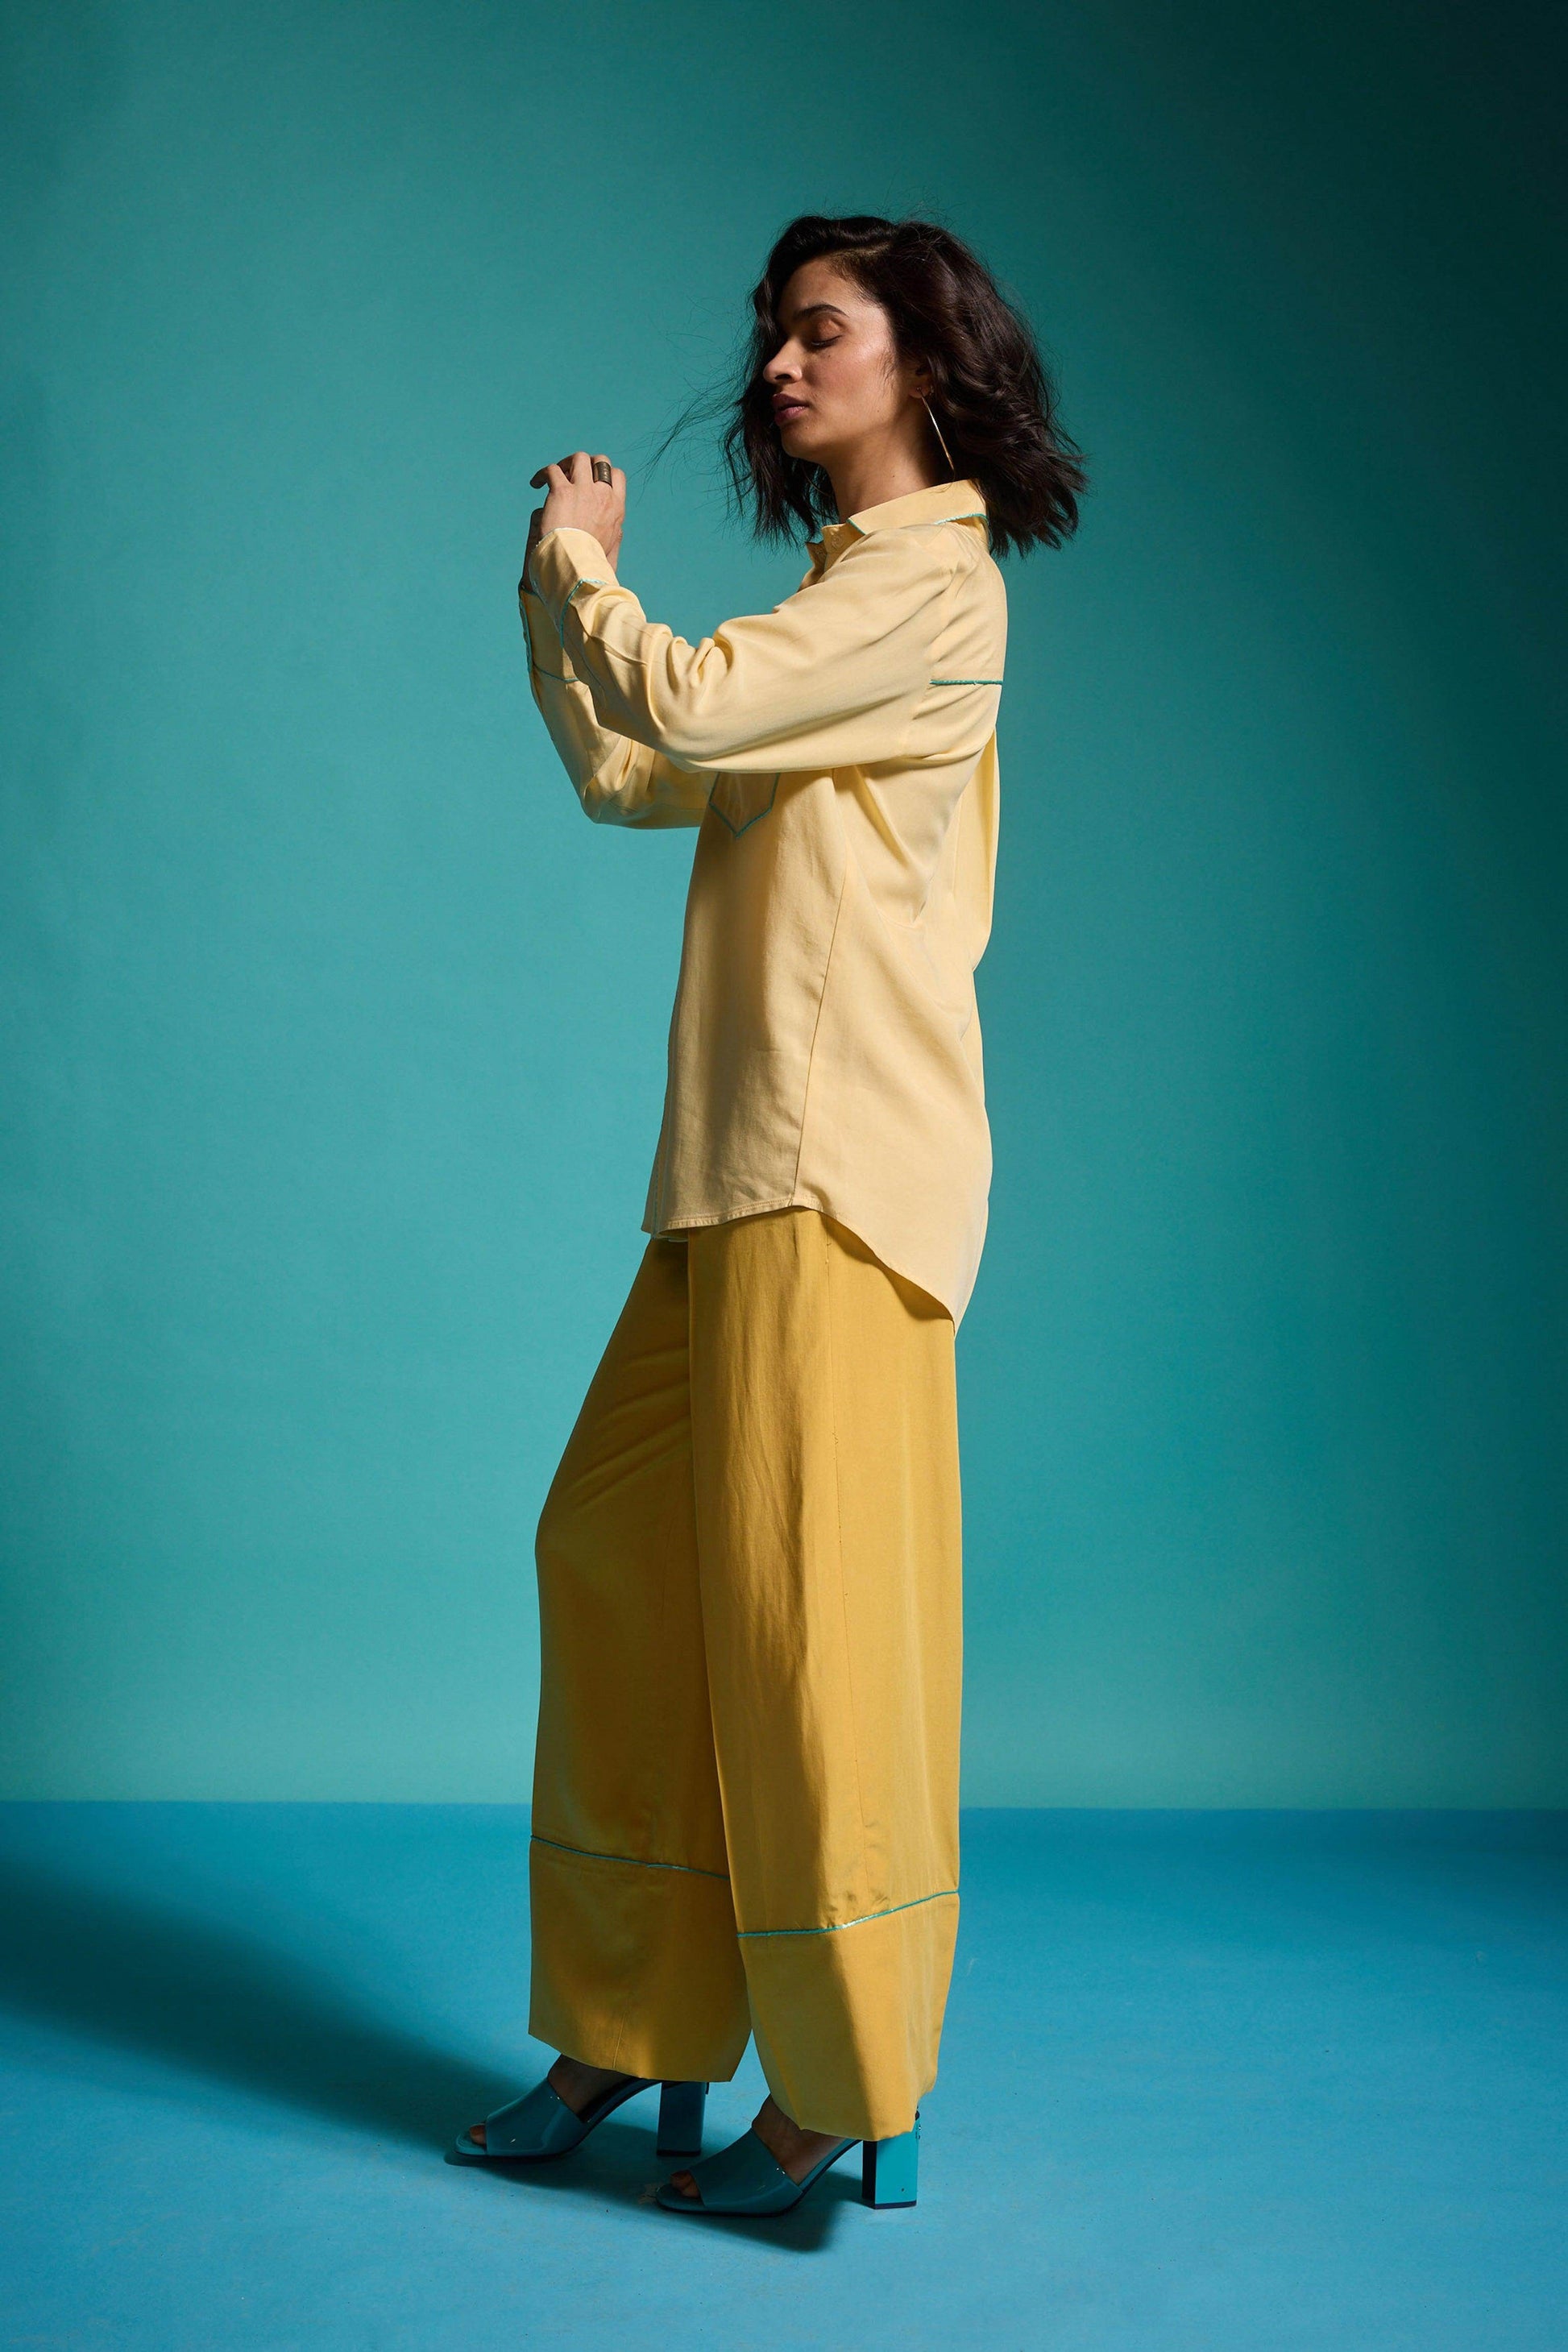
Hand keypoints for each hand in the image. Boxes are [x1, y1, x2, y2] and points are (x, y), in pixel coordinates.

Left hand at [522, 450, 624, 590]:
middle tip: (571, 474)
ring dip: (566, 463)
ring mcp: (584, 492)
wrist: (576, 570)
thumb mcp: (612, 552)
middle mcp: (603, 496)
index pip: (617, 476)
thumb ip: (616, 538)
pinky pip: (552, 470)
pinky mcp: (562, 492)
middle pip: (601, 461)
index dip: (603, 473)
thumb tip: (618, 532)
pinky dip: (543, 474)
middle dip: (587, 463)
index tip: (590, 482)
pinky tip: (536, 484)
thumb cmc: (591, 567)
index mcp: (617, 510)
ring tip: (553, 476)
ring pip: (579, 458)